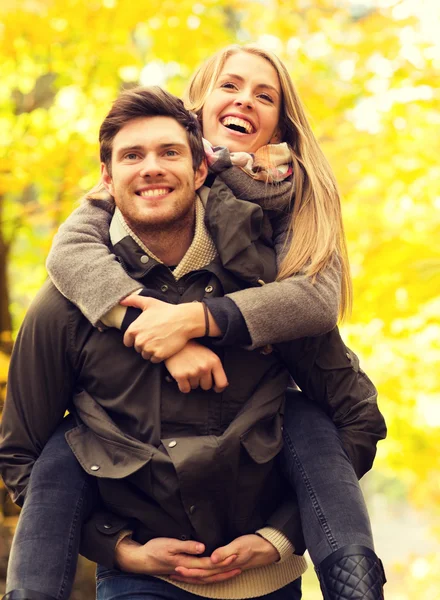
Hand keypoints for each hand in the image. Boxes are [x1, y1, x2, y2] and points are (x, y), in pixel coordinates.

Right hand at [114, 537, 239, 580]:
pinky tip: (215, 576)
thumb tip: (203, 548)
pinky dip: (210, 577)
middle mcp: (188, 570)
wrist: (141, 559)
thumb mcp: (170, 544)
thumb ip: (187, 546)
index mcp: (187, 563)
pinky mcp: (184, 572)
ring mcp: (186, 573)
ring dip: (220, 575)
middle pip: (211, 573)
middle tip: (241, 564)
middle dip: (226, 569)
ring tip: (234, 571)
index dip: (223, 560)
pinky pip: (201, 578)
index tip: (235, 556)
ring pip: (207, 577)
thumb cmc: (155, 549)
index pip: (209, 564)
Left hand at [120, 296, 205, 362]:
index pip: (128, 341)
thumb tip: (122, 301)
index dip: (136, 338)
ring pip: (146, 355)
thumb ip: (133, 300)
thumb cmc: (166, 311)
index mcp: (134, 329)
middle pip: (138, 348)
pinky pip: (154, 359)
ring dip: (152, 350)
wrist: (183, 320)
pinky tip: (165, 346)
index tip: (145, 335)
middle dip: (145, 344)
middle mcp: (139, 340)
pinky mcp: (158, 355)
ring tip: (161, 341)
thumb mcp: (149, 302)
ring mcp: (149, 348)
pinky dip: (159, 355)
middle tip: (156, 336)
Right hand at [165, 341, 227, 392]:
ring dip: (191, 381)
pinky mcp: (180, 375)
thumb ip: (216, 368)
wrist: (174, 341)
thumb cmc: (193, 349)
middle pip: (207, 386)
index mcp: (214, 361)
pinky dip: (183, 385)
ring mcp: (192, 372)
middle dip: (202, 382)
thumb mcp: (208, 354)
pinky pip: (185, 389)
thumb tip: (223, 385)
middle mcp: (204, 367)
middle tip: (196, 371)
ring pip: (195, 387)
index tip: (215, 388)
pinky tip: (182, 375)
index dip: (219, 388)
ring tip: (188, 369)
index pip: (222, 383)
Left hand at [171, 534, 278, 583]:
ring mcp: (227, 567)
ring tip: (183, 574)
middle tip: (174, 573)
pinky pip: (214, 572)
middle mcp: (224, 568)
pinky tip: (202, 570)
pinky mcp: (230, 564)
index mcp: (224, 564)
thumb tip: (211, 559)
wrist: (269, 548)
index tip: (176, 567)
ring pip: (208, 575)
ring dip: (195, 575)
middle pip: (203, 574)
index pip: (203, 569)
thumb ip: (225, 552)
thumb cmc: (253, 544)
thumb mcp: (239, 546)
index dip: (189, 569)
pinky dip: (205, 573)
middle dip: (189, 574)